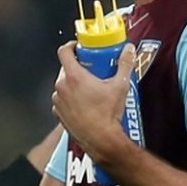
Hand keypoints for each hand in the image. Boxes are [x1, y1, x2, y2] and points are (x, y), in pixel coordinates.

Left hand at [51, 41, 134, 159]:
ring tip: (90, 88)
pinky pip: (62, 99)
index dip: (71, 46)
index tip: (79, 47)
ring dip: (73, 83)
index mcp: (74, 77)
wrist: (100, 139)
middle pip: (65, 68)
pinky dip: (70, 97)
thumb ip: (125, 64)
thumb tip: (128, 50)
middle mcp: (62, 87)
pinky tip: (84, 102)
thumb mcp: (120, 85)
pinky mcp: (58, 112)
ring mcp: (58, 100)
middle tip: (92, 69)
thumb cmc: (106, 115)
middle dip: (78, 66)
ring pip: (63, 84)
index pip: (64, 51)